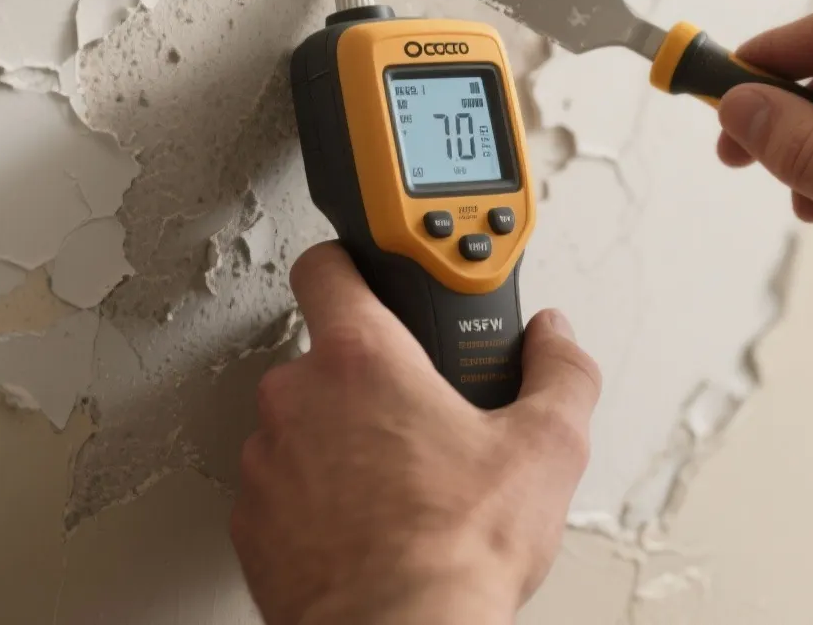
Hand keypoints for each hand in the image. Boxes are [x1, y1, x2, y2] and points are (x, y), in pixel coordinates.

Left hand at [232, 243, 598, 624]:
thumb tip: (556, 340)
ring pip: (301, 425)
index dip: (353, 263)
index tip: (376, 275)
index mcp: (361, 358)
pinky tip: (369, 524)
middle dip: (371, 377)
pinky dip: (317, 498)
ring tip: (400, 481)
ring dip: (340, 441)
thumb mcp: (548, 446)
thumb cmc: (455, 549)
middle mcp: (297, 399)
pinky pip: (284, 488)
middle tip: (424, 414)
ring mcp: (266, 464)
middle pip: (326, 356)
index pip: (328, 267)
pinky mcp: (253, 526)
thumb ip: (560, 370)